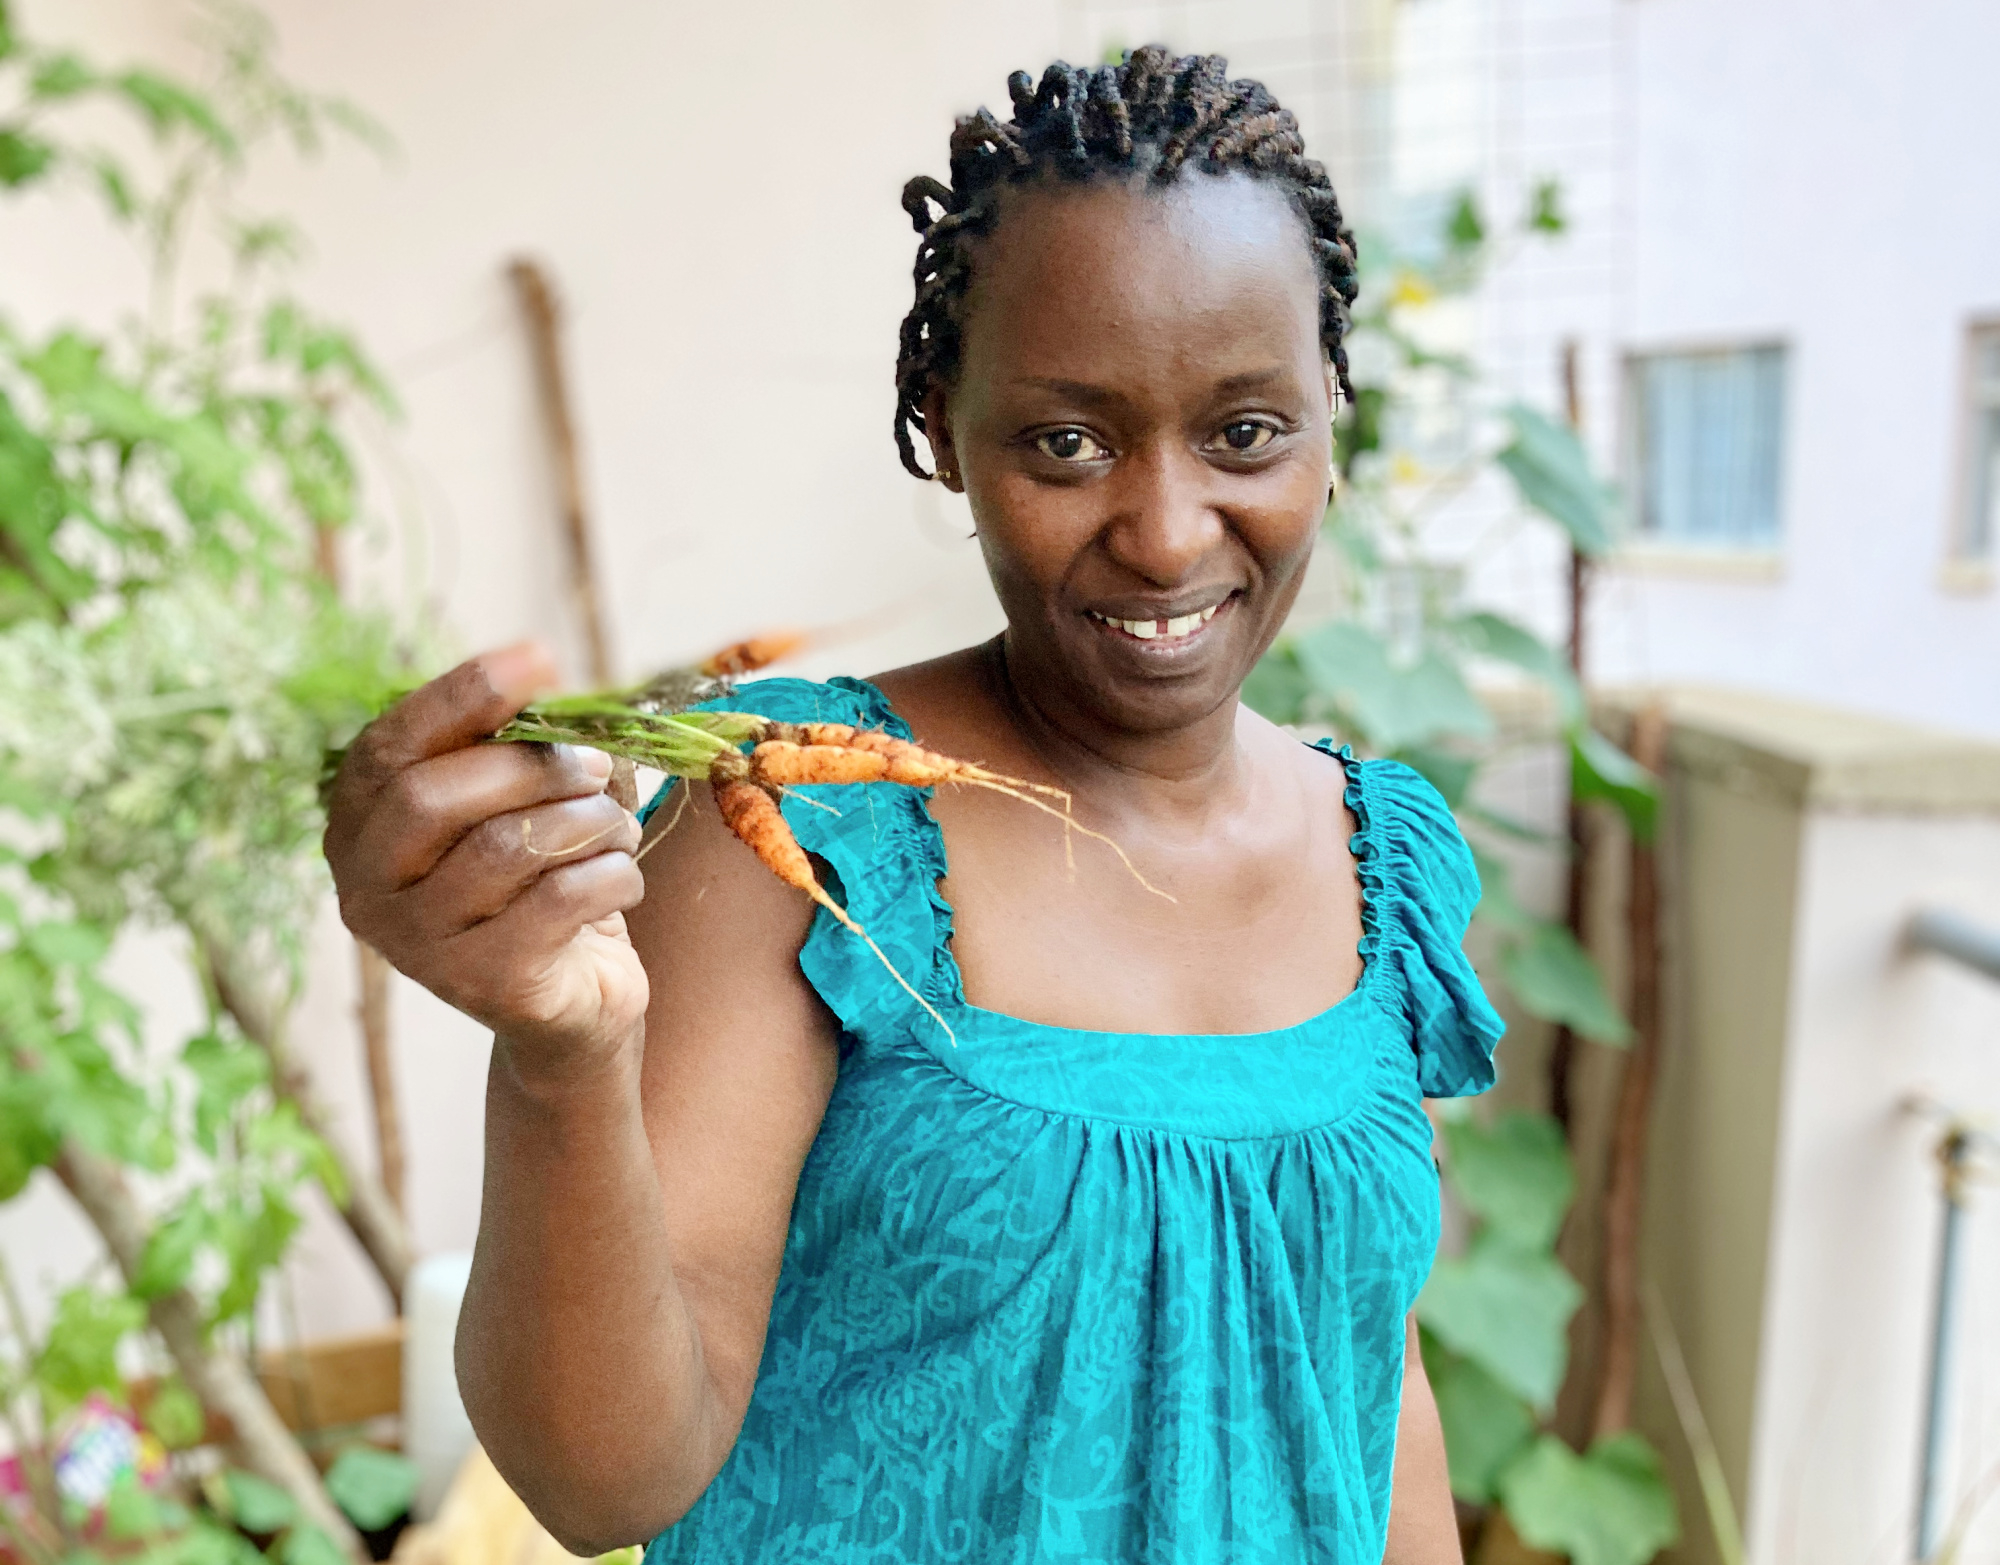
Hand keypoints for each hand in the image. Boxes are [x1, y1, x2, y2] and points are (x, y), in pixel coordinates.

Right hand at [324, 643, 648, 1074]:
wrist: (571, 1006)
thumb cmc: (540, 884)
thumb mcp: (518, 806)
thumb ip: (518, 744)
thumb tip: (544, 667)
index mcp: (358, 827)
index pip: (391, 747)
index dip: (462, 695)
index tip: (539, 657)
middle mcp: (367, 890)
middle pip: (433, 797)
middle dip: (531, 766)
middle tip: (594, 764)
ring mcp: (418, 947)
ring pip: (507, 846)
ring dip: (587, 821)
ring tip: (617, 827)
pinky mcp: (483, 985)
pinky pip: (559, 900)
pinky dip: (612, 874)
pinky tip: (621, 879)